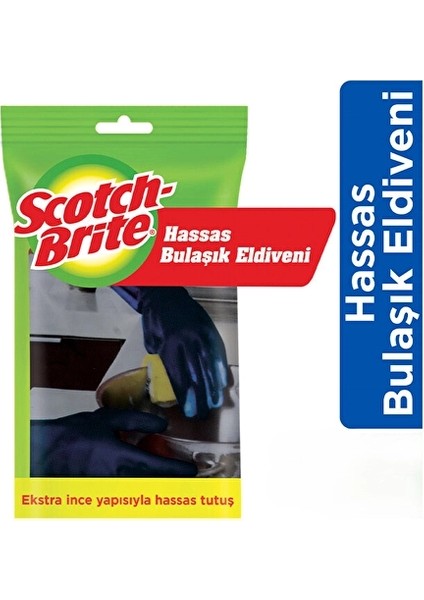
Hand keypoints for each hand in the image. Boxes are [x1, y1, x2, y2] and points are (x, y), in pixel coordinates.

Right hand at [30, 408, 197, 476]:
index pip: (160, 468)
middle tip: (182, 472)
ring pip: (142, 489)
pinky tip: (139, 473)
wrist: (46, 452)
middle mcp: (120, 478)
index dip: (179, 470)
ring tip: (164, 472)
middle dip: (172, 480)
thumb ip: (138, 421)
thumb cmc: (73, 435)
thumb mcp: (108, 420)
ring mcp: (111, 488)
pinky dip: (139, 484)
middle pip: (156, 485)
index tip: (191, 469)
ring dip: (156, 483)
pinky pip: (128, 490)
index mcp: (124, 459)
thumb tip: (161, 425)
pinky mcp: (103, 492)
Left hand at [116, 286, 229, 418]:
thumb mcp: (152, 343)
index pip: (179, 377)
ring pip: (210, 366)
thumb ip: (163, 361)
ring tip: (217, 403)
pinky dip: (221, 369)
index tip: (189, 411)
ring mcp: (200, 335)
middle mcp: (187, 342)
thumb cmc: (156, 320)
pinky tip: (224, 382)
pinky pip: (217, 353)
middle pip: (197, 375)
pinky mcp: (209, 330)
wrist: (165, 294)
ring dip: (214, 387)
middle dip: (201, 398)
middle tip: (204, 413)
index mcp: (169, 346)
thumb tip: (173, 381)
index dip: (186, 397)